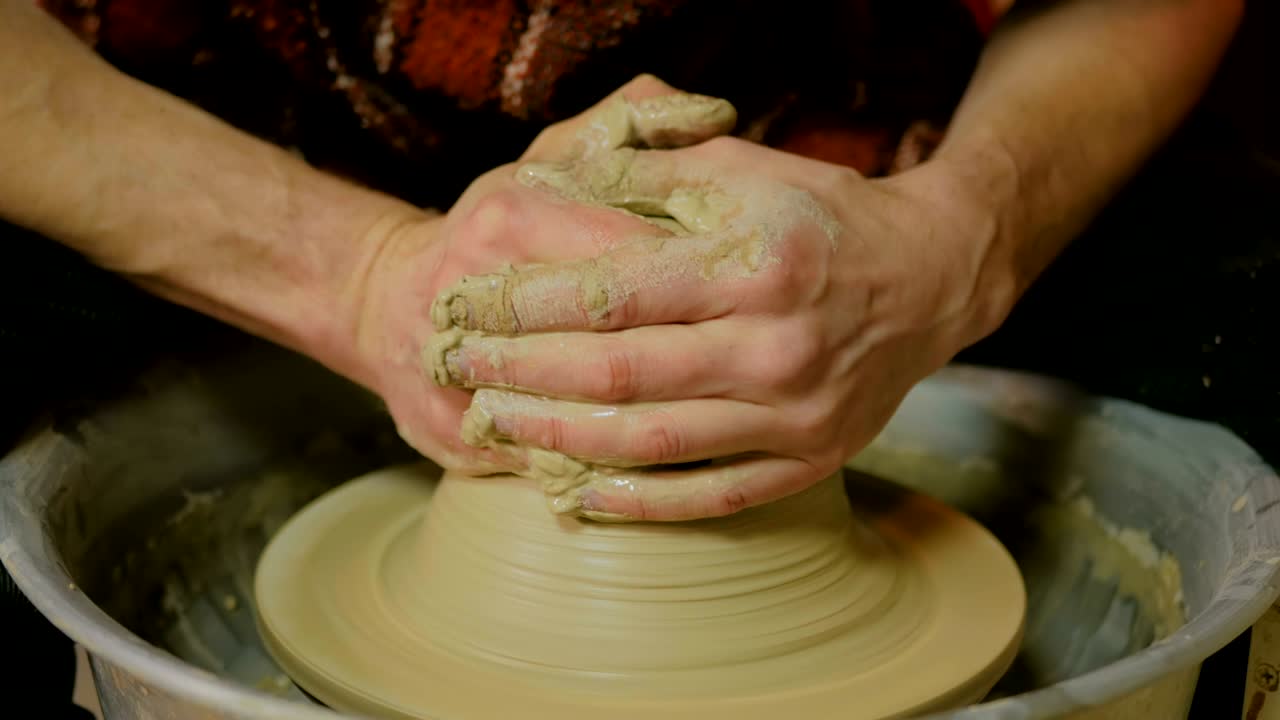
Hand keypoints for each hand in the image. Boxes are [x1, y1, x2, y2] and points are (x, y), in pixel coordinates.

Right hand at [344, 76, 735, 472]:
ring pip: (586, 411)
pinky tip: (670, 460)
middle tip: (753, 362)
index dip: (705, 280)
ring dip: (663, 417)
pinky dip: (612, 466)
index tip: (757, 294)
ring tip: (729, 413)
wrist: (387, 309)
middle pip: (616, 339)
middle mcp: (484, 292)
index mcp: (511, 218)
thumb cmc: (495, 231)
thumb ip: (627, 128)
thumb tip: (711, 112)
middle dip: (694, 355)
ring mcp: (467, 371)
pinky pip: (556, 459)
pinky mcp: (462, 434)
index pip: (634, 255)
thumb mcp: (550, 159)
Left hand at [430, 138, 1016, 519]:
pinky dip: (637, 501)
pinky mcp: (808, 462)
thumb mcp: (745, 169)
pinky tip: (576, 491)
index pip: (612, 294)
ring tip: (494, 424)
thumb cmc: (826, 217)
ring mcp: (796, 416)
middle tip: (456, 365)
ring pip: (652, 443)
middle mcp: (776, 348)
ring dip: (560, 438)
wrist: (931, 280)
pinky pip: (709, 494)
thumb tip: (556, 185)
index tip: (464, 302)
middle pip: (619, 374)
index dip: (524, 304)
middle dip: (521, 371)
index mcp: (755, 266)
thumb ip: (649, 178)